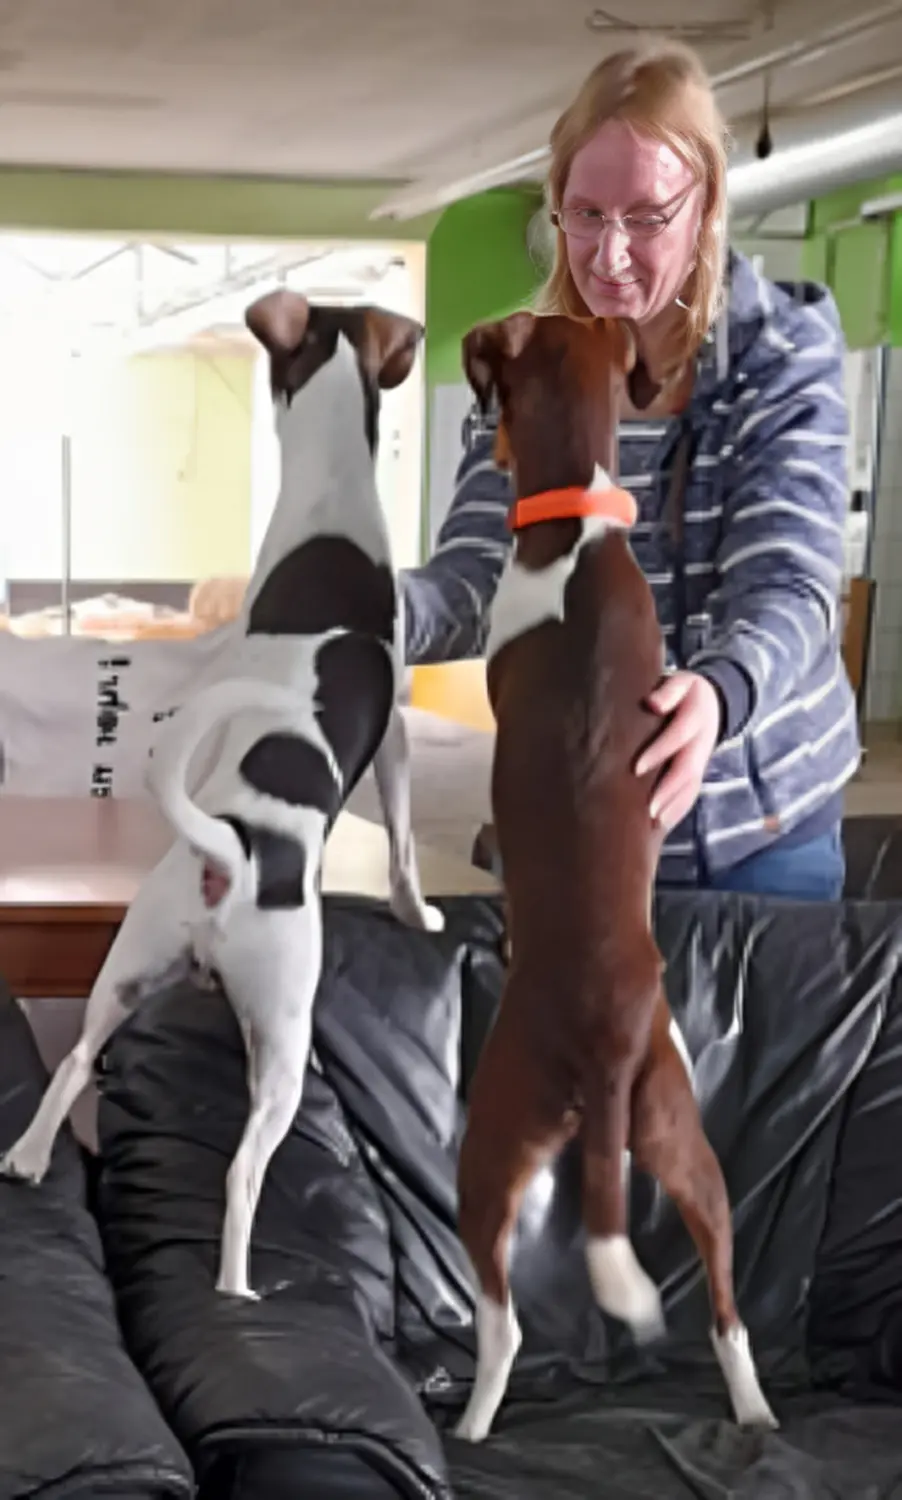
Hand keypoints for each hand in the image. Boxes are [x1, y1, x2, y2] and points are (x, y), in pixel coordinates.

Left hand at [635, 671, 720, 831]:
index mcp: (696, 716)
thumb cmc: (682, 690)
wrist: (711, 700)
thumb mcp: (679, 681)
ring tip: (654, 823)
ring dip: (674, 806)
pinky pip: (691, 793)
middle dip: (668, 790)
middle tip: (648, 808)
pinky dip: (678, 811)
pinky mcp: (698, 771)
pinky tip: (662, 826)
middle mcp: (702, 741)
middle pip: (687, 769)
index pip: (677, 736)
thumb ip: (667, 691)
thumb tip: (651, 704)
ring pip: (691, 786)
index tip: (637, 769)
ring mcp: (702, 759)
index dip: (659, 752)